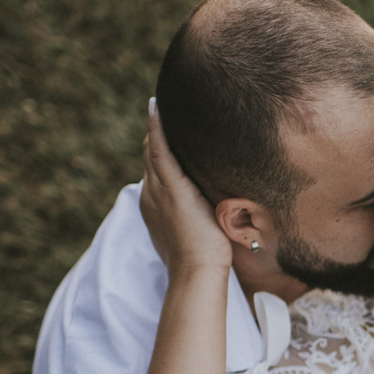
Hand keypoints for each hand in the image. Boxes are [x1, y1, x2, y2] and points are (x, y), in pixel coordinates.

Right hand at [139, 98, 233, 272]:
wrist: (198, 271)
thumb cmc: (205, 260)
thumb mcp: (201, 231)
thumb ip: (204, 215)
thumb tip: (222, 210)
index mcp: (157, 206)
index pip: (156, 171)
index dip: (160, 151)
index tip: (166, 134)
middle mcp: (152, 195)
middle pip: (150, 157)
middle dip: (156, 134)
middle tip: (162, 109)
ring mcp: (158, 191)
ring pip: (152, 151)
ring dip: (156, 126)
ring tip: (160, 102)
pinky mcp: (170, 189)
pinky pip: (159, 151)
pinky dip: (157, 130)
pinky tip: (157, 109)